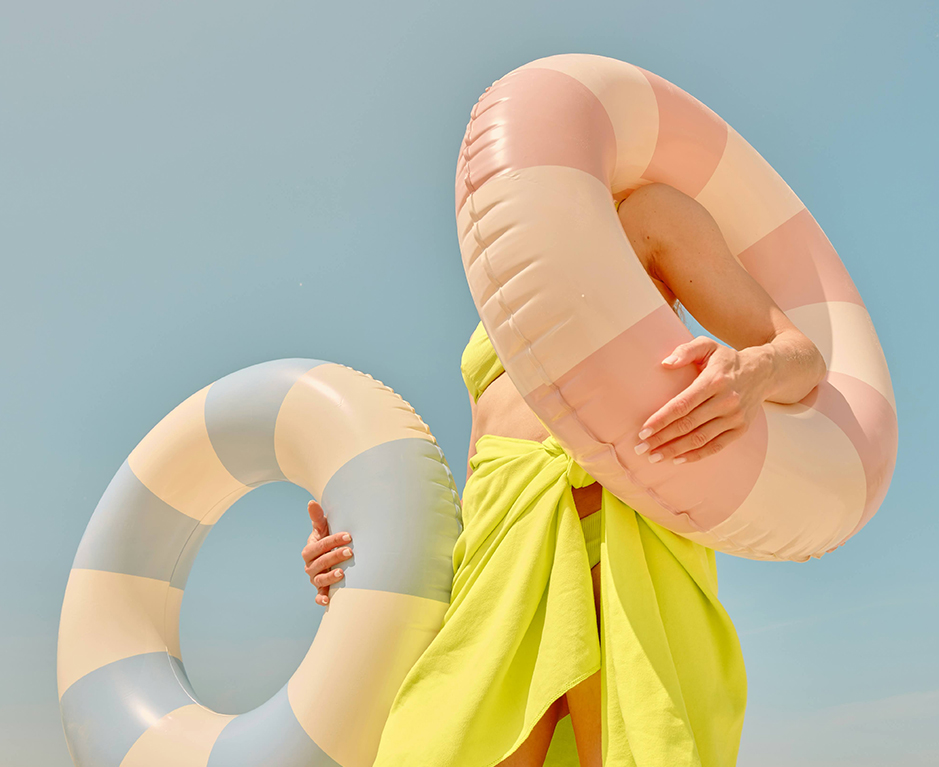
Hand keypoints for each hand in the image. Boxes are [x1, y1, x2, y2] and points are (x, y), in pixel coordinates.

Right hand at [301, 499, 352, 606]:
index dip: (332, 541)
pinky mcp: (321, 590)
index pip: (319, 546)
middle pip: (320, 562)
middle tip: (350, 552)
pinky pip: (318, 596)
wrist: (328, 555)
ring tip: (342, 574)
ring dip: (329, 577)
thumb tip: (311, 502)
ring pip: (319, 579)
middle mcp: (310, 566)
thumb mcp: (322, 528)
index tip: (348, 536)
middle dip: (334, 557)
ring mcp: (315, 578)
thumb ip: (317, 517)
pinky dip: (321, 599)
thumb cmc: (326, 539)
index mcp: (309, 550)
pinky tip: (327, 601)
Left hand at [634, 335, 769, 464]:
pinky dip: (696, 455)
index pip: (682, 404)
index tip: (643, 430)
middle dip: (662, 438)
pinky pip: (716, 446)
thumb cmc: (727, 359)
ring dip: (675, 451)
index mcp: (714, 380)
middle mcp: (727, 400)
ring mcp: (735, 417)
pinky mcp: (741, 429)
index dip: (661, 419)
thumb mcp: (708, 346)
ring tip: (654, 457)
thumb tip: (665, 364)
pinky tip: (677, 460)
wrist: (763, 371)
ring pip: (700, 439)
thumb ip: (686, 350)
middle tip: (640, 448)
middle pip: (688, 425)